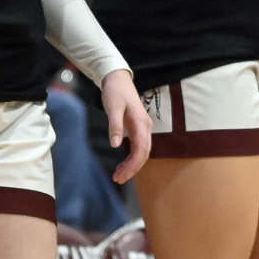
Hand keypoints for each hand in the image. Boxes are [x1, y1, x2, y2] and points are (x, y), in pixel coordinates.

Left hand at [100, 70, 151, 184]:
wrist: (118, 79)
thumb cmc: (116, 92)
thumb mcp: (113, 107)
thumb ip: (115, 126)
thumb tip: (116, 145)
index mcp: (141, 123)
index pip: (141, 150)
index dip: (133, 165)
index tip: (121, 175)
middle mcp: (145, 127)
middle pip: (144, 153)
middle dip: (132, 169)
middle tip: (118, 179)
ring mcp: (142, 127)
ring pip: (141, 152)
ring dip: (132, 165)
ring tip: (118, 175)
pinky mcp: (137, 128)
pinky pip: (137, 147)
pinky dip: (131, 158)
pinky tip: (122, 164)